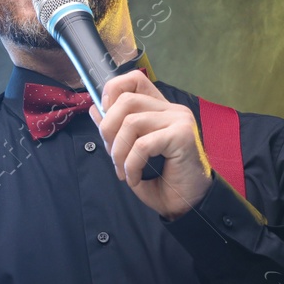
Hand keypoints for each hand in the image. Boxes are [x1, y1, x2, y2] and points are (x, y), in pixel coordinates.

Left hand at [88, 70, 212, 219]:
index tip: (105, 119)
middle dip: (108, 130)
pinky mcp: (182, 135)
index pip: (134, 79)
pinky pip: (143, 145)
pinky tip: (134, 178)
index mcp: (160, 109)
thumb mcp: (131, 153)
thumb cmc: (163, 180)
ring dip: (118, 152)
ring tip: (123, 171)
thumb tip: (95, 110)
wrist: (188, 204)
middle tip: (113, 157)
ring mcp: (179, 120)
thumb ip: (115, 130)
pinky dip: (131, 164)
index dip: (113, 92)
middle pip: (126, 100)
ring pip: (131, 122)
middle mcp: (172, 109)